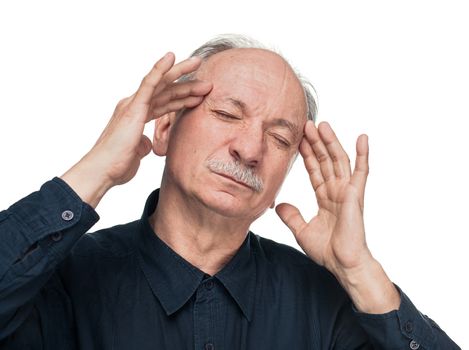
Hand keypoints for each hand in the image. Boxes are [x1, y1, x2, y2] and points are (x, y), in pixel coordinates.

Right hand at [61, 53, 211, 206]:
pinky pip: (149, 83)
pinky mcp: (133, 106)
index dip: (182, 99)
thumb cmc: (117, 165)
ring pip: (162, 85)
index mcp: (136, 116)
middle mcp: (134, 106)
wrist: (104, 170)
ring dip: (183, 76)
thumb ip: (143, 144)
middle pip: (165, 91)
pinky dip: (160, 69)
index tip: (199, 97)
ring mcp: (133, 104)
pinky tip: (171, 57)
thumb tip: (148, 143)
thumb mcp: (137, 152)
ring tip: (199, 64)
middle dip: (187, 85)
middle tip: (206, 81)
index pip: (163, 102)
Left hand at [276, 120, 399, 312]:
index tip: (297, 139)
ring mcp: (348, 191)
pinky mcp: (357, 195)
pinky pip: (361, 171)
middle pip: (325, 160)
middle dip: (316, 142)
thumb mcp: (302, 230)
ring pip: (339, 160)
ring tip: (323, 125)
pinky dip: (363, 154)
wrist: (343, 264)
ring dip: (331, 142)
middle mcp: (337, 190)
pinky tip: (362, 137)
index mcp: (326, 197)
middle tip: (307, 124)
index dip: (306, 154)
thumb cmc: (328, 250)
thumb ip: (291, 216)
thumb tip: (279, 205)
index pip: (315, 170)